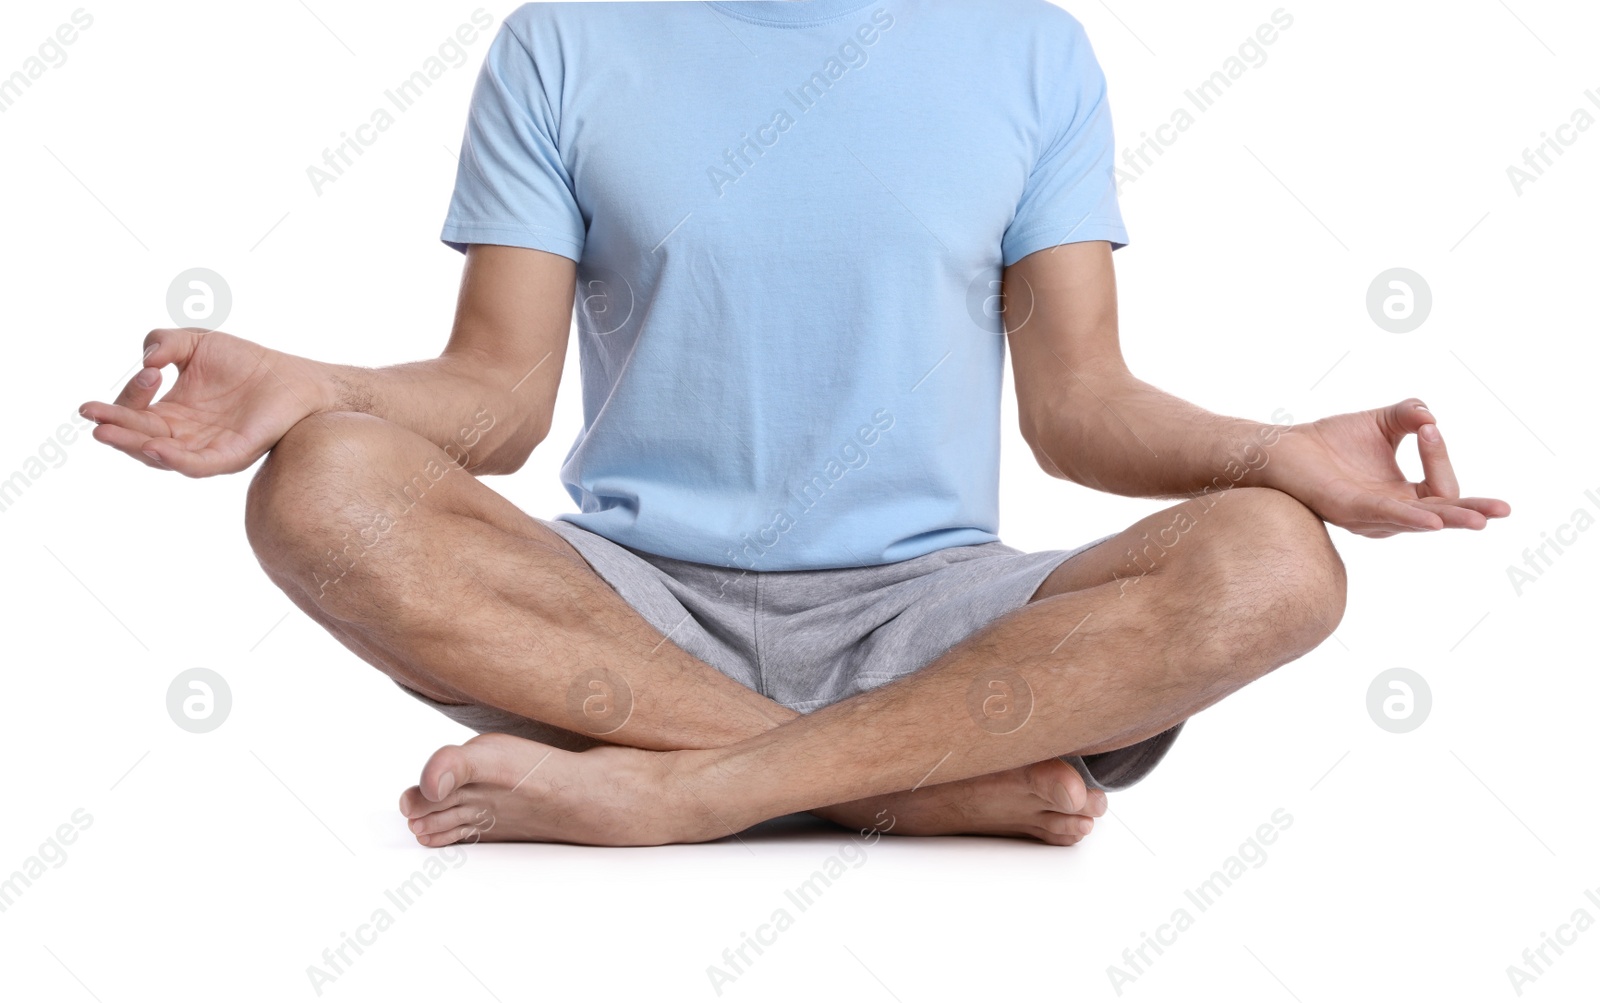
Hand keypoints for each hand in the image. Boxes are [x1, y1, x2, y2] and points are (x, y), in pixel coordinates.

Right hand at [80, 328, 327, 476]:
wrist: (292, 377)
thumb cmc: (245, 361)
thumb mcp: (196, 342)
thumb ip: (165, 342)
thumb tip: (147, 361)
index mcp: (172, 413)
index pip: (136, 411)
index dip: (129, 396)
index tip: (149, 372)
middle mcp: (183, 435)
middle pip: (139, 437)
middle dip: (113, 427)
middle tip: (91, 415)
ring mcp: (205, 448)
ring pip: (160, 456)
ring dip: (132, 445)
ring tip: (108, 433)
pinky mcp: (230, 456)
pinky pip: (197, 465)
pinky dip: (174, 459)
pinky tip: (155, 447)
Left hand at [1262, 398, 1510, 537]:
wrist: (1284, 447)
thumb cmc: (1330, 441)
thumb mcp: (1382, 422)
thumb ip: (1410, 415)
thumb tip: (1430, 416)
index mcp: (1402, 495)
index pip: (1440, 485)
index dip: (1439, 454)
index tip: (1425, 426)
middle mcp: (1391, 512)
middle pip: (1442, 514)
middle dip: (1473, 511)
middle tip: (1504, 510)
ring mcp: (1370, 515)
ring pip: (1419, 519)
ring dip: (1450, 516)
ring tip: (1480, 520)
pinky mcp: (1347, 509)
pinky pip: (1384, 516)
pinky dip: (1409, 517)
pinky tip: (1432, 519)